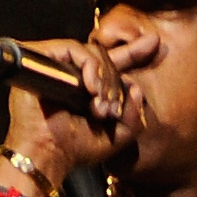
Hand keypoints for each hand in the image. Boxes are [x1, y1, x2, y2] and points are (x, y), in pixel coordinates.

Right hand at [3, 37, 134, 188]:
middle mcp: (71, 74)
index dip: (133, 52)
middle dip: (116, 82)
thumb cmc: (75, 150)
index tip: (155, 43)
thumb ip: (133, 117)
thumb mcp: (116, 137)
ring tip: (100, 105)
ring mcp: (55, 64)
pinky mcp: (41, 56)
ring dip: (105, 78)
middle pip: (105, 58)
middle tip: (111, 109)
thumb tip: (136, 89)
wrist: (47, 154)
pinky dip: (89, 65)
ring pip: (92, 53)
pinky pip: (73, 47)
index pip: (112, 64)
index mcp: (87, 89)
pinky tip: (91, 88)